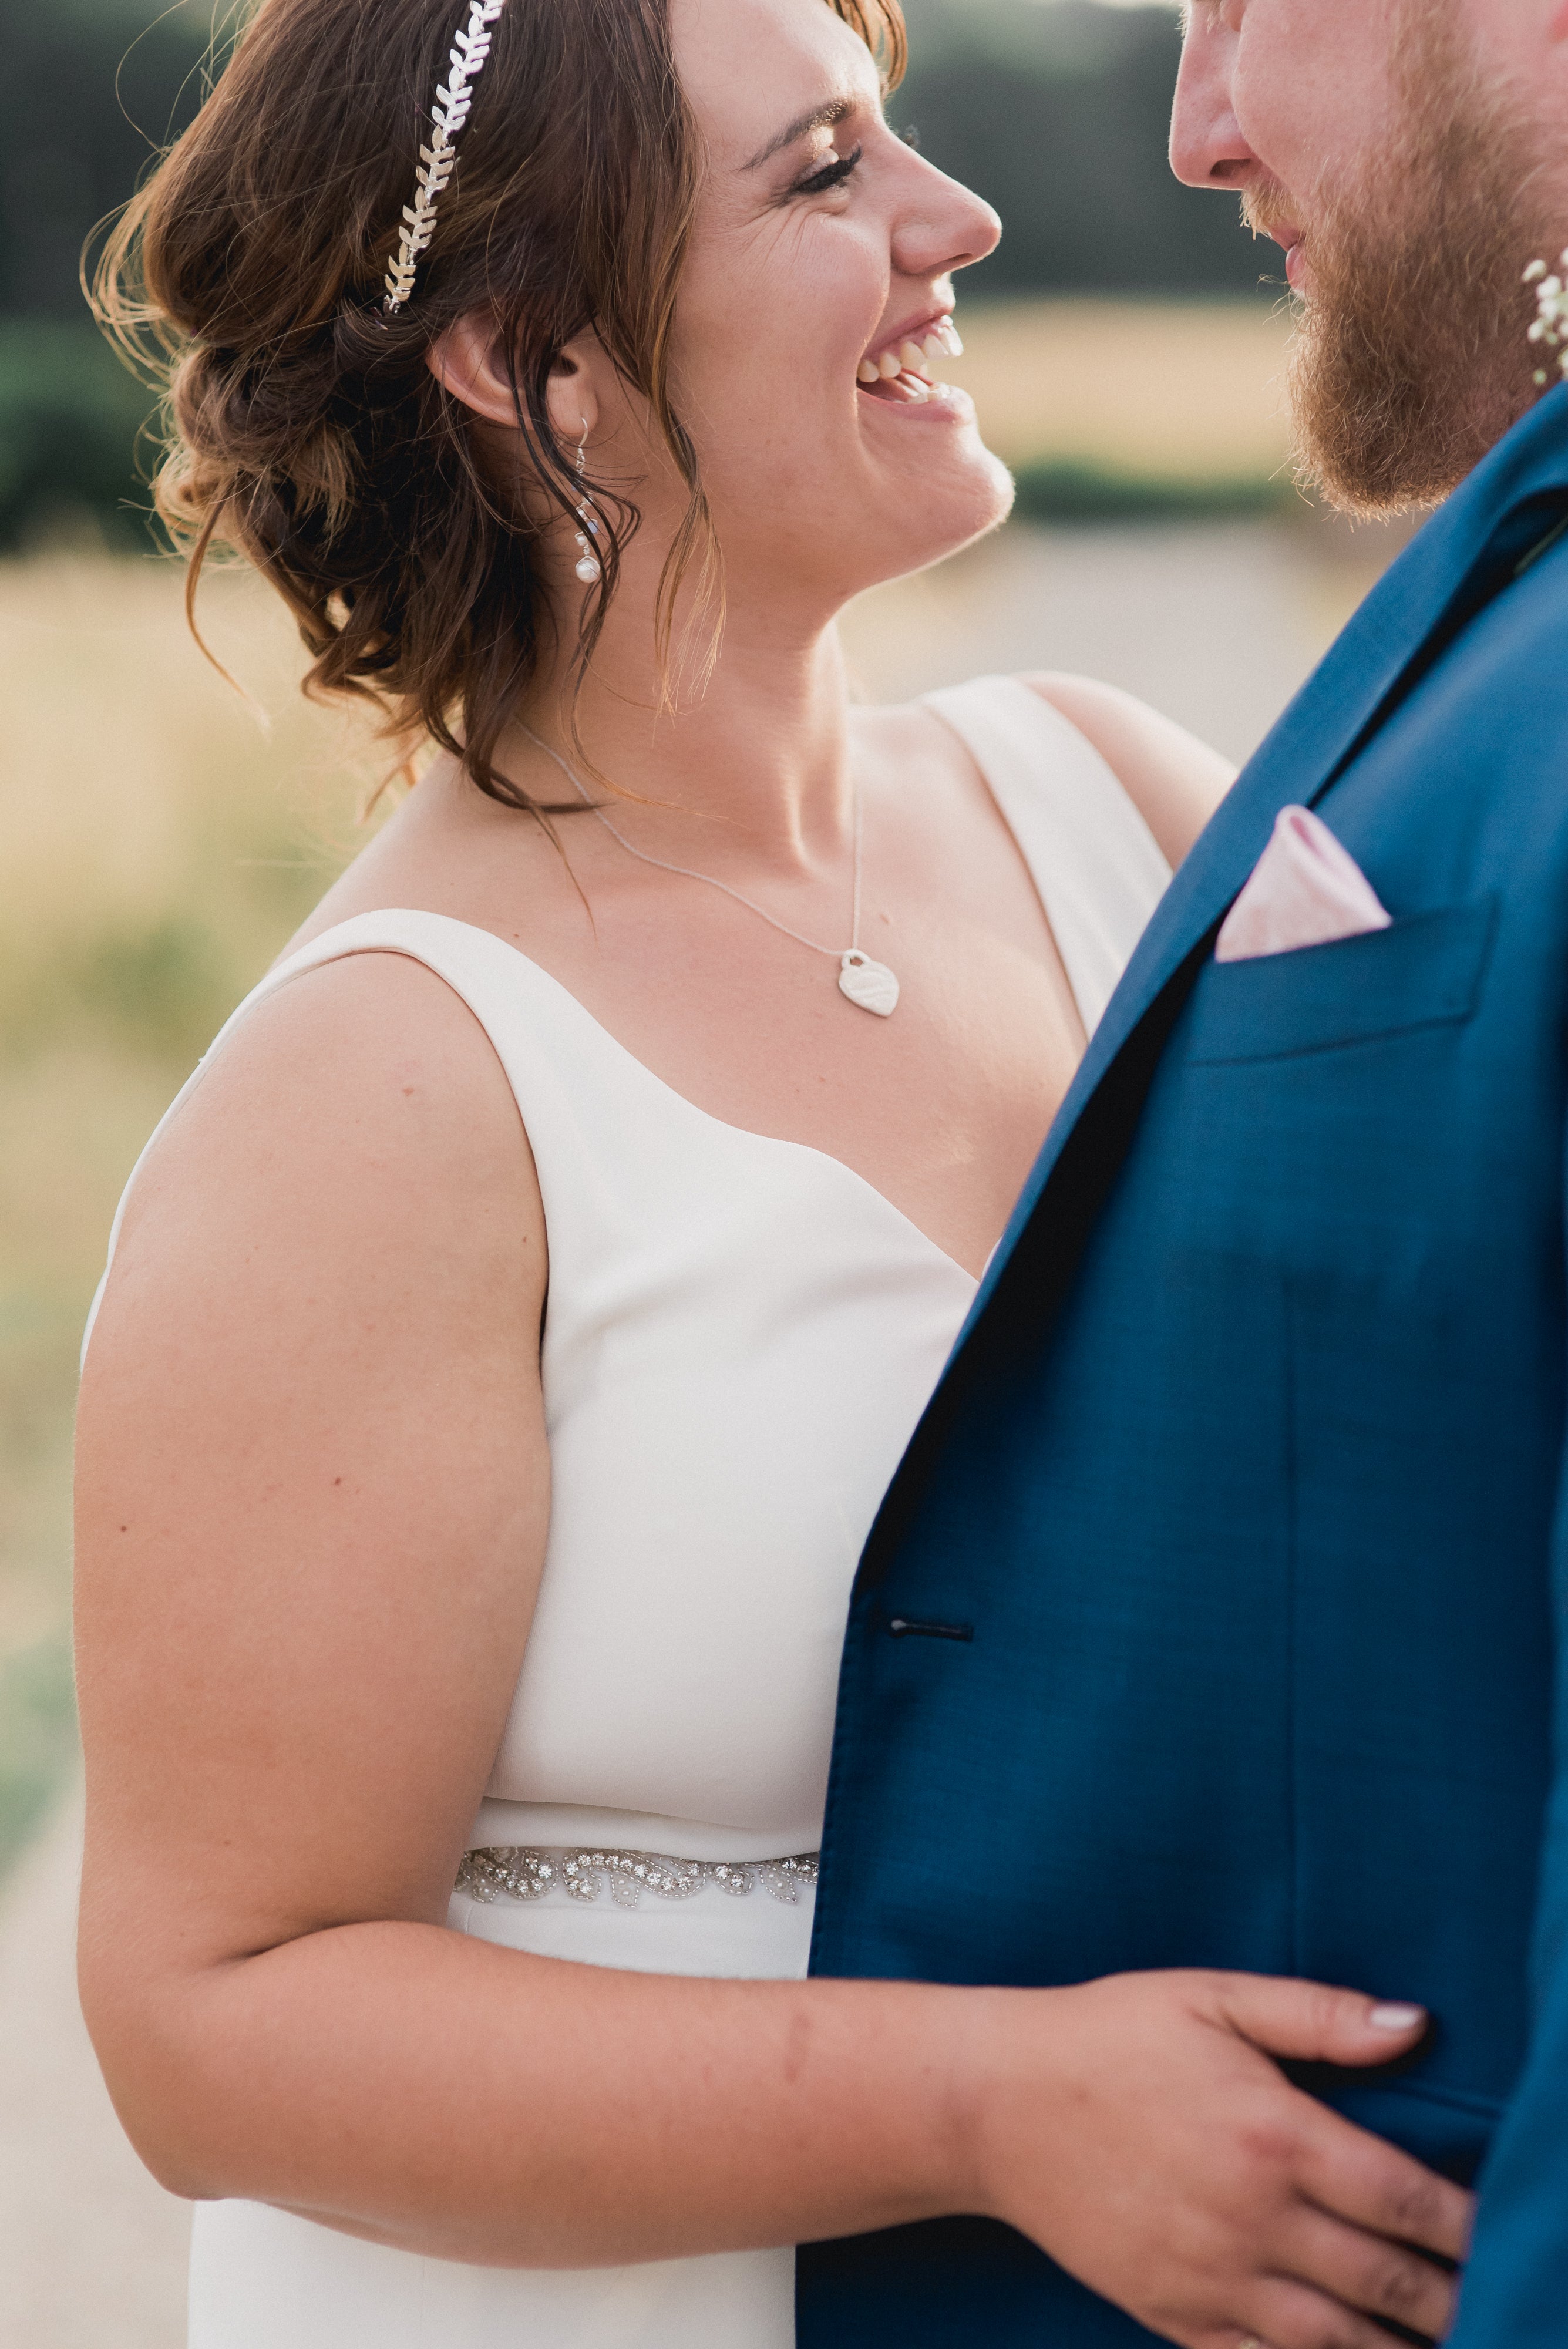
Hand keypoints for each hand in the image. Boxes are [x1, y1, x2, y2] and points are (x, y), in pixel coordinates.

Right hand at [968, 1970, 1473, 2348]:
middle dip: (1458, 2301)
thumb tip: (1417, 2025)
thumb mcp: (1211, 1996)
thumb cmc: (1110, 2035)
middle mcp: (1254, 2218)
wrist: (995, 2102)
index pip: (1408, 2200)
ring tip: (1449, 2345)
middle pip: (1391, 2285)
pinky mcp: (1175, 2316)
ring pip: (1342, 2347)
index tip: (1506, 2233)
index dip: (1471, 2226)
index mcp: (1275, 2134)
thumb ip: (1319, 2014)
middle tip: (1502, 2302)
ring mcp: (1214, 2278)